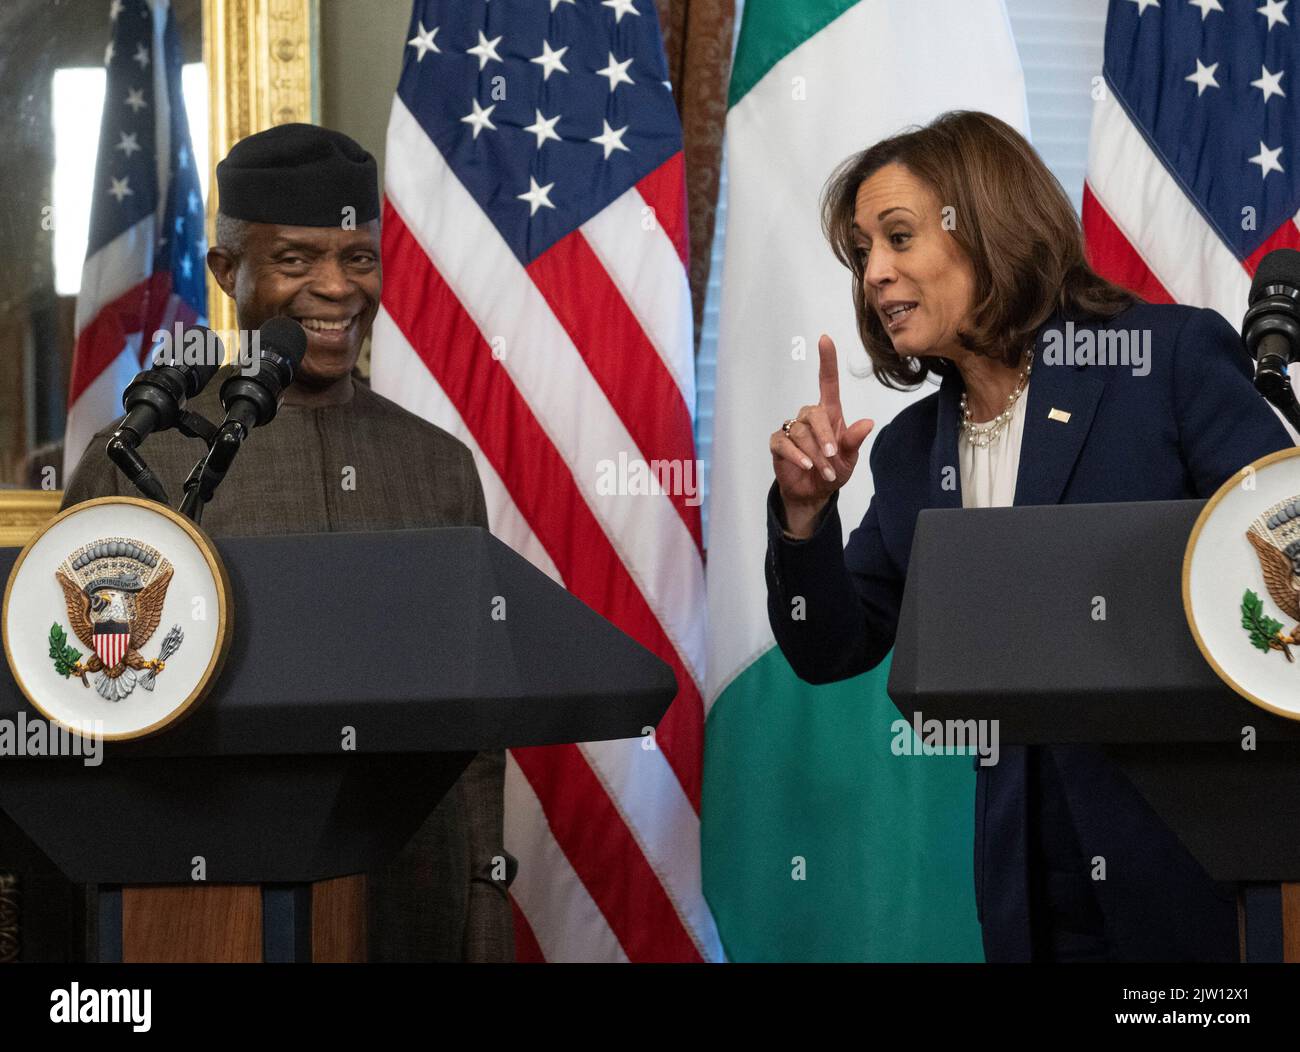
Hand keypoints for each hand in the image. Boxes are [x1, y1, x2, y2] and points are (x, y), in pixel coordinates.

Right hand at [769, 334, 874, 536]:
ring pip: (801, 432)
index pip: (827, 382)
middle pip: (814, 414)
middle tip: (834, 457)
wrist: (814, 492)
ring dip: (815, 453)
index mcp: (829, 415)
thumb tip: (868, 423)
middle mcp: (810, 418)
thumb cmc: (833, 470)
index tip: (825, 339)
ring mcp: (792, 429)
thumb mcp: (849, 458)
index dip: (826, 361)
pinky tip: (805, 465)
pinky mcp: (779, 444)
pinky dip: (796, 455)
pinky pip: (785, 443)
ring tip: (824, 471)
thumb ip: (854, 441)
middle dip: (825, 437)